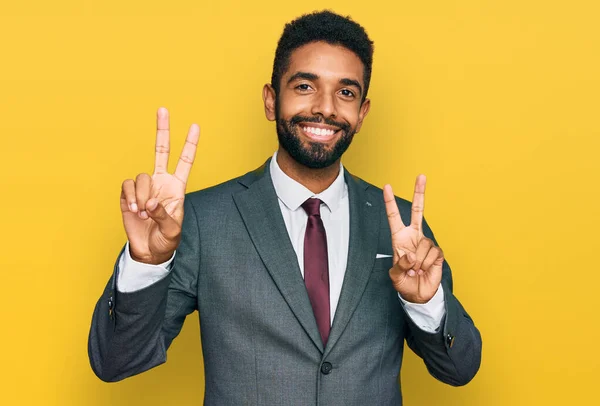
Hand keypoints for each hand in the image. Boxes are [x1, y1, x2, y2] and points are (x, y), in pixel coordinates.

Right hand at [120, 107, 199, 264]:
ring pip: (141, 176)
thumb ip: (164, 216)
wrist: (149, 250)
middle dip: (162, 130)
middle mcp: (160, 182)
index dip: (190, 145)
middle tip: (163, 109)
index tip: (195, 126)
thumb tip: (150, 203)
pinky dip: (130, 198)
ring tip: (144, 213)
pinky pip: (127, 186)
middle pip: (161, 151)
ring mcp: (144, 187)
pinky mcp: (128, 194)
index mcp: (177, 187)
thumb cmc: (166, 240)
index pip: (185, 161)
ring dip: (142, 196)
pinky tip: (134, 211)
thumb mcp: (172, 231)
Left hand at [383, 175, 443, 302]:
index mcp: (399, 238)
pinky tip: (425, 269)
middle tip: (421, 176)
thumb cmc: (404, 282)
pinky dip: (427, 263)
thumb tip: (410, 255)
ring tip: (416, 269)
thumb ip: (400, 265)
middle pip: (418, 211)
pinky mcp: (437, 252)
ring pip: (424, 243)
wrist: (419, 294)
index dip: (390, 202)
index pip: (394, 217)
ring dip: (419, 260)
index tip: (386, 186)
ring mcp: (426, 243)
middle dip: (419, 193)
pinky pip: (433, 253)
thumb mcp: (395, 276)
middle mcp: (413, 237)